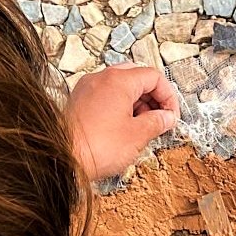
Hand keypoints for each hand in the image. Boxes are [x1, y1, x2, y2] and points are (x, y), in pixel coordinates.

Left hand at [66, 64, 180, 179]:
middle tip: (160, 118)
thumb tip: (167, 118)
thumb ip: (157, 122)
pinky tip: (124, 126)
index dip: (168, 96)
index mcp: (118, 81)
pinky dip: (120, 106)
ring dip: (137, 102)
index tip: (171, 115)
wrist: (64, 158)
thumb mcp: (137, 135)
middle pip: (137, 77)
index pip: (153, 77)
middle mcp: (101, 78)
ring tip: (143, 126)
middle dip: (153, 97)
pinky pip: (106, 95)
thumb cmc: (98, 146)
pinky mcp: (80, 101)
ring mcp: (88, 88)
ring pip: (121, 85)